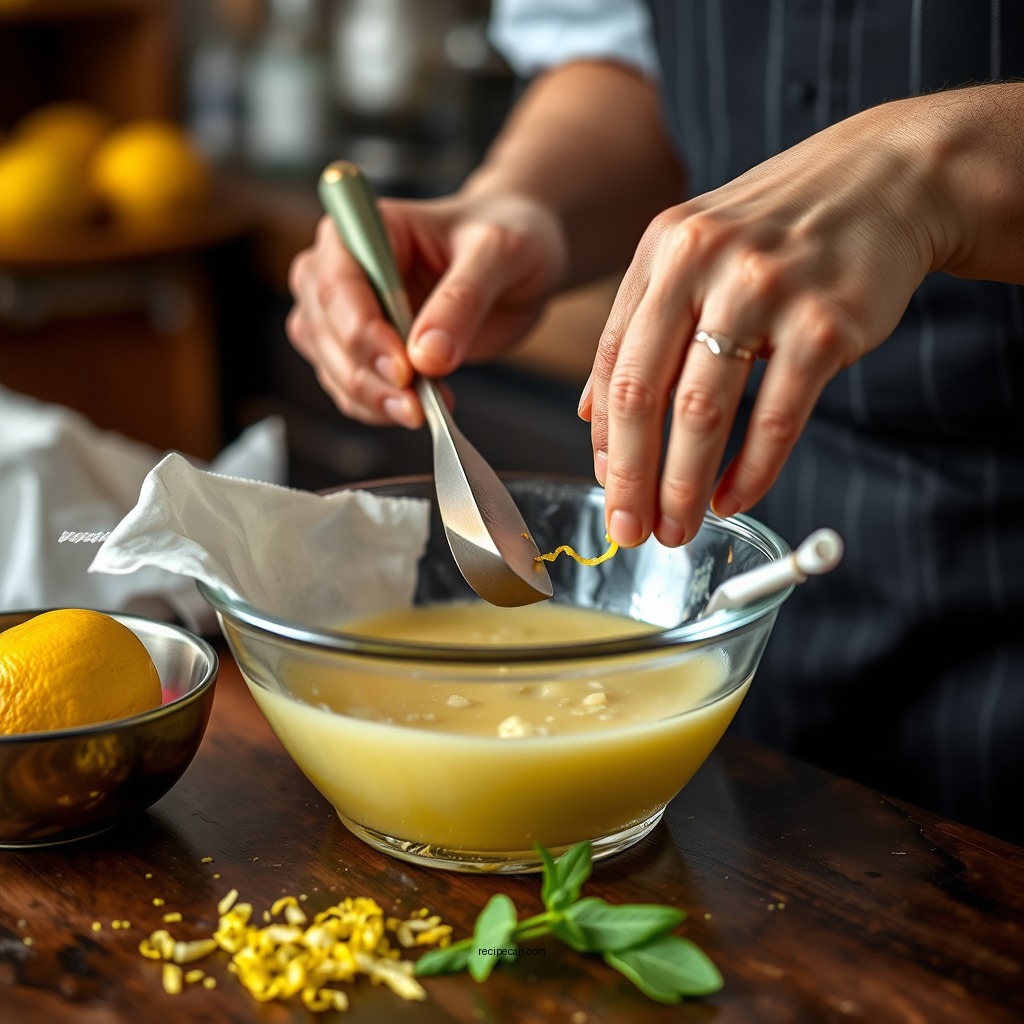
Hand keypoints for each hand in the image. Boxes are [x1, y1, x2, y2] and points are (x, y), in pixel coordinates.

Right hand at [287, 192, 566, 427]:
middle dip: (367, 376)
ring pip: (333, 368)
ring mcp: (347, 314)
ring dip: (374, 399)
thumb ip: (462, 299)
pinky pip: (353, 391)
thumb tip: (428, 355)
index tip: (403, 370)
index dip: (362, 332)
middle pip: (324, 332)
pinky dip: (382, 409)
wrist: (518, 263)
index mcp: (362, 228)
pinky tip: (422, 408)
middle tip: (417, 405)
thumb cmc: (507, 235)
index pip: (336, 285)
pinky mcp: (365, 351)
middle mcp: (341, 268)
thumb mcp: (498, 254)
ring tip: (425, 410)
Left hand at [579, 96, 945, 547]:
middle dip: (631, 476)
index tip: (607, 488)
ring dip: (683, 486)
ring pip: (702, 412)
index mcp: (664, 249)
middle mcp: (704, 263)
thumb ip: (640, 325)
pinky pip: (776, 417)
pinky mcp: (825, 322)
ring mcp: (765, 290)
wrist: (889, 179)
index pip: (613, 362)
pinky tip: (733, 499)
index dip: (605, 437)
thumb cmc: (780, 233)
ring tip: (676, 528)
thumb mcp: (695, 254)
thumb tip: (590, 412)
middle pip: (643, 393)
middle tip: (628, 531)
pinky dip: (751, 471)